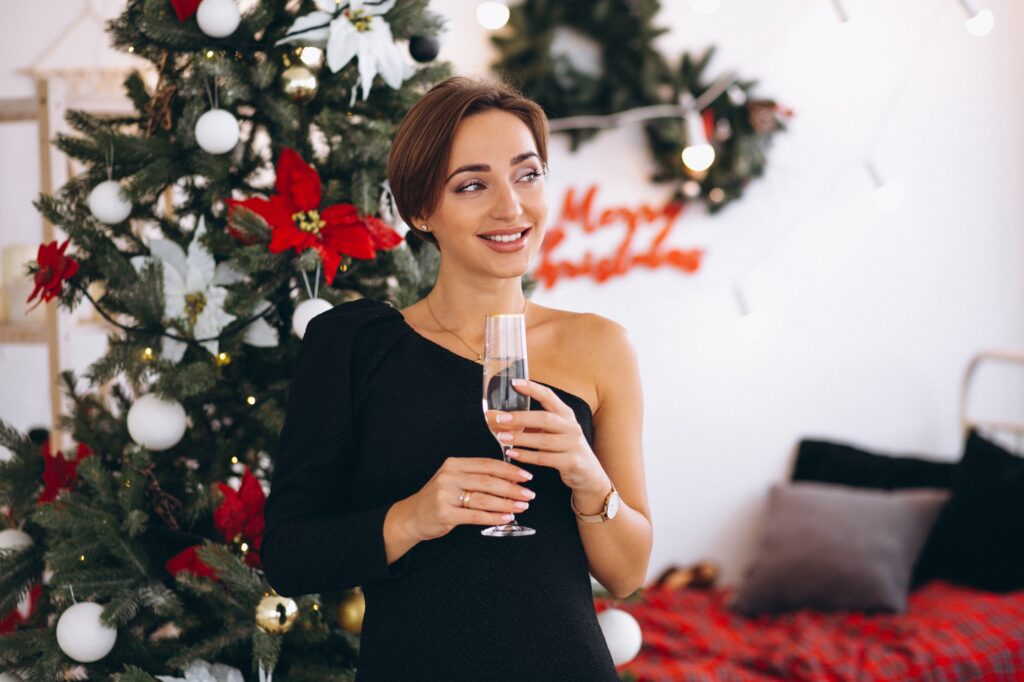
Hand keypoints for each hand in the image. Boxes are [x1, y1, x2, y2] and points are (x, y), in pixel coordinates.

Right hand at [401, 457, 536, 541]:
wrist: (412, 516)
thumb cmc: (439, 497)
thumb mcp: (454, 479)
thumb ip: (477, 476)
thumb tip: (510, 478)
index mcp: (454, 464)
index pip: (487, 464)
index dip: (509, 470)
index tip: (526, 475)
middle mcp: (449, 477)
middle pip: (488, 481)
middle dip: (512, 488)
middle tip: (528, 493)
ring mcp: (445, 495)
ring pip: (484, 498)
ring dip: (507, 503)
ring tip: (522, 506)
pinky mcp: (445, 513)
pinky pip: (476, 515)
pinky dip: (494, 517)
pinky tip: (507, 518)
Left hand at [499, 380, 611, 507]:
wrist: (589, 475)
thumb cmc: (565, 450)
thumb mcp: (553, 433)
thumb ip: (533, 425)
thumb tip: (502, 418)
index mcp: (566, 415)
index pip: (549, 396)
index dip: (532, 388)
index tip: (514, 382)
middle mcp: (572, 427)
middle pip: (545, 418)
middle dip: (521, 418)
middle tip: (500, 418)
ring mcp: (574, 444)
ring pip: (544, 440)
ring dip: (520, 439)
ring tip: (502, 438)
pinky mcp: (572, 462)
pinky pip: (545, 458)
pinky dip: (527, 456)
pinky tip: (512, 454)